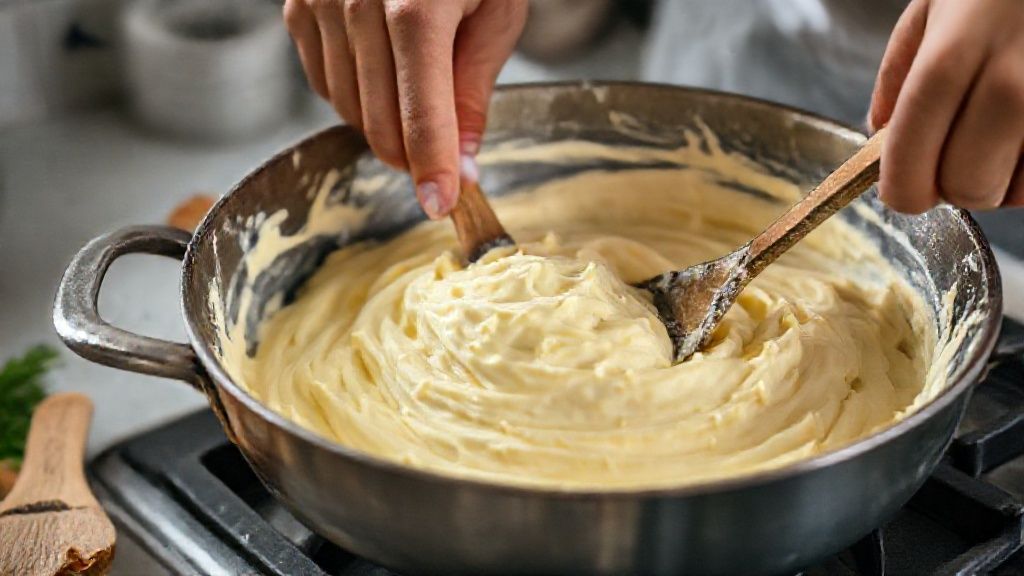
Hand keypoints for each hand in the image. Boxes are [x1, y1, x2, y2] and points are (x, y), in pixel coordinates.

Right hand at [283, 0, 527, 217]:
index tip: (443, 203)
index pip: (420, 113)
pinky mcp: (297, 5)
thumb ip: (473, 88)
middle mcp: (356, 0)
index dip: (433, 167)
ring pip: (347, 109)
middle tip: (443, 167)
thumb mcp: (496, 12)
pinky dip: (354, 99)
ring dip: (385, 127)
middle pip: (378, 121)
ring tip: (419, 104)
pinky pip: (323, 83)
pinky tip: (383, 79)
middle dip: (413, 156)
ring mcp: (319, 1)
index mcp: (416, 3)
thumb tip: (462, 162)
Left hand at [870, 0, 1023, 212]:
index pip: (912, 161)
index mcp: (952, 58)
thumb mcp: (935, 6)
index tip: (901, 190)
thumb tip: (879, 134)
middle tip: (953, 152)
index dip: (902, 190)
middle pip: (965, 187)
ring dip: (996, 179)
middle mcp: (1011, 87)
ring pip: (1011, 194)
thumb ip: (899, 74)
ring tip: (998, 134)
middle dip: (950, 183)